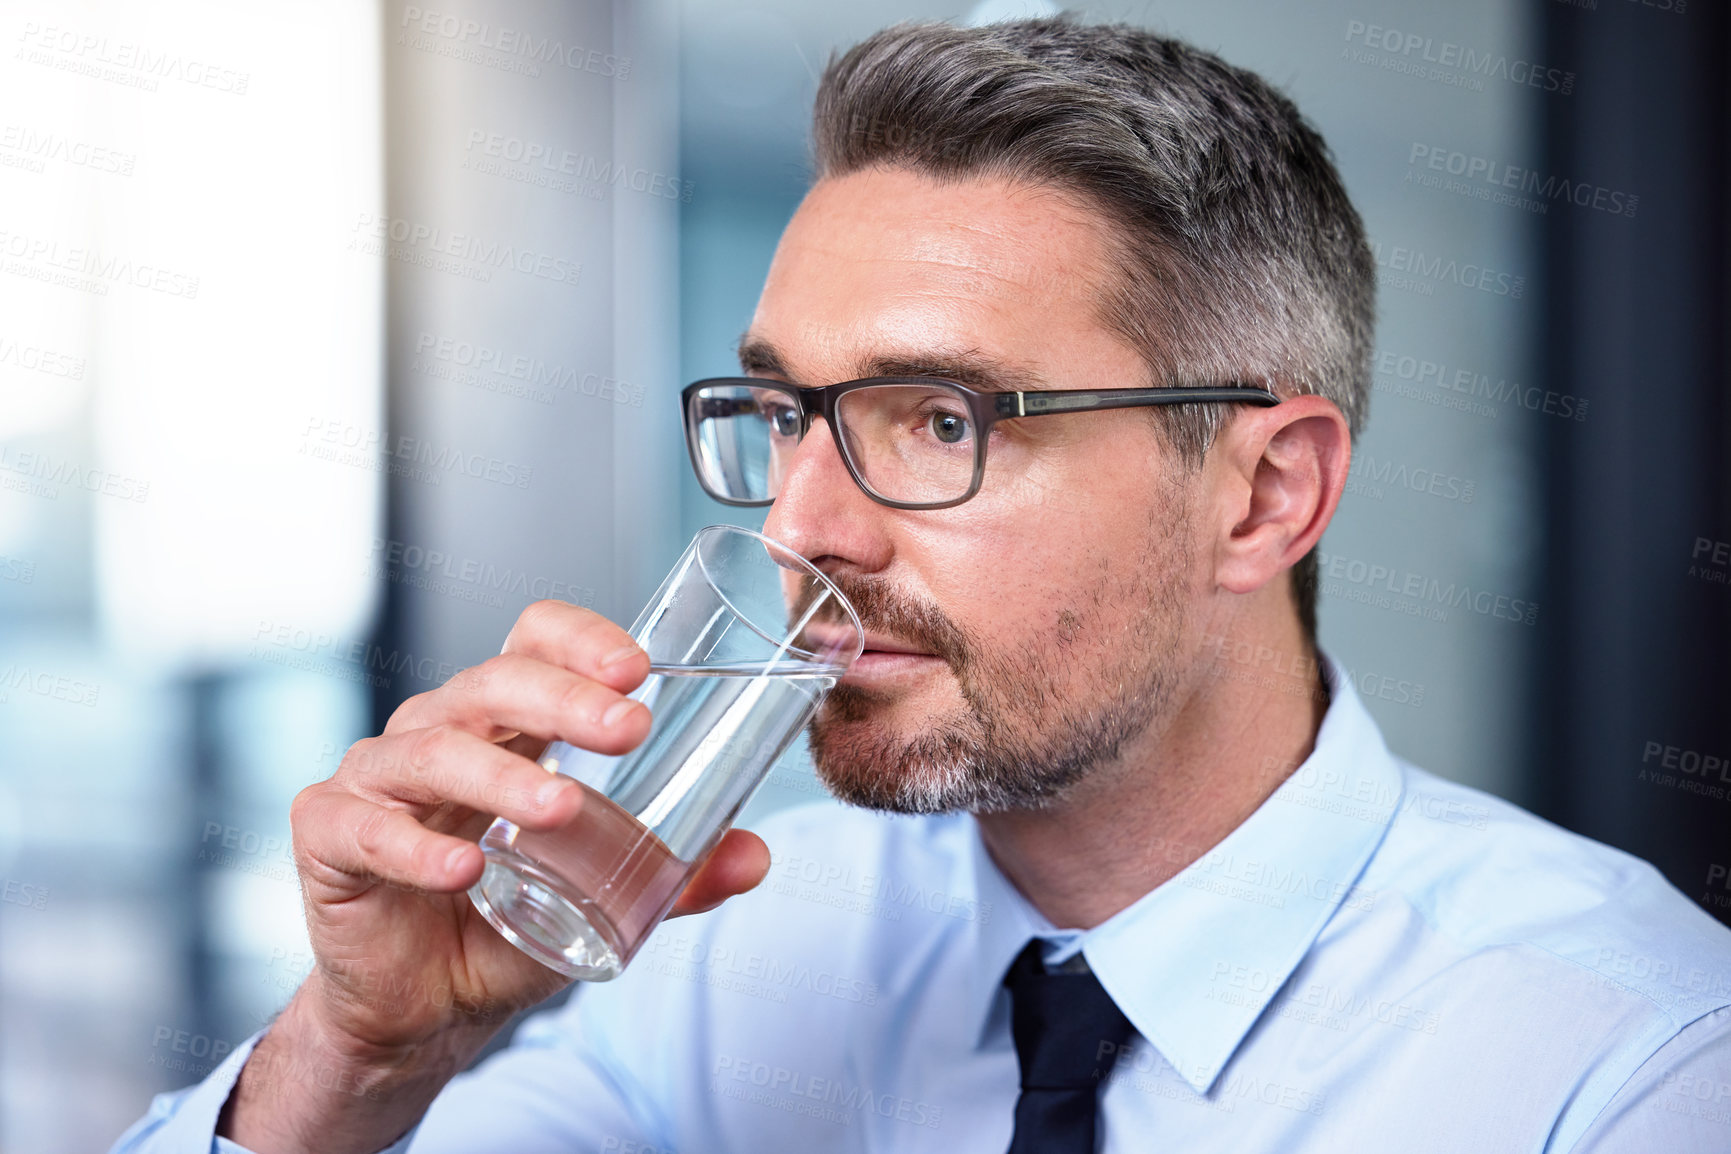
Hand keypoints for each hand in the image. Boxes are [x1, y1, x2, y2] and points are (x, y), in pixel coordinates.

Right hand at [221, 601, 770, 1150]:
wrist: (426, 1011)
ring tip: (563, 808)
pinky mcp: (327, 833)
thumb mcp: (602, 895)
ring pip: (434, 751)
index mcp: (505, 724)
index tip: (640, 669)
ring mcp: (377, 776)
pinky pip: (364, 827)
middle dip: (564, 699)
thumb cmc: (507, 923)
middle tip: (629, 728)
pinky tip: (461, 871)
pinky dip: (412, 848)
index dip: (581, 640)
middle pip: (492, 683)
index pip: (534, 642)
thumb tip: (757, 856)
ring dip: (501, 778)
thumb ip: (678, 876)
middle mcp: (438, 730)